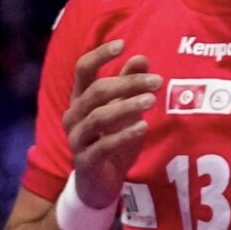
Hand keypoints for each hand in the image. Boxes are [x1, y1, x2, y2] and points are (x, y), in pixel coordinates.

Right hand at [62, 40, 160, 208]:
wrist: (99, 184)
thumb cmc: (111, 142)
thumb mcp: (123, 112)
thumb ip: (128, 86)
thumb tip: (141, 58)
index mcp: (80, 99)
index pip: (83, 69)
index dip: (100, 55)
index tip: (122, 45)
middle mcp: (74, 116)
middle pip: (96, 91)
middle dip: (127, 83)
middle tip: (157, 81)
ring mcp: (77, 139)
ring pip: (99, 117)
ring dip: (127, 107)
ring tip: (152, 101)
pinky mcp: (85, 161)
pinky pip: (103, 145)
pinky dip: (124, 135)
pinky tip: (143, 127)